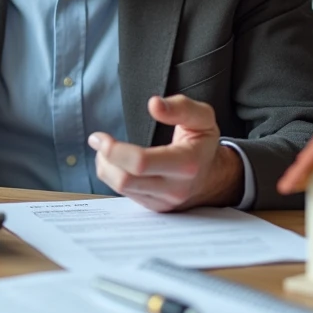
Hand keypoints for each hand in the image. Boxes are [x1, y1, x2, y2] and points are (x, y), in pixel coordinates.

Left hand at [88, 95, 243, 211]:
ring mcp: (163, 201)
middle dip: (105, 158)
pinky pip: (125, 194)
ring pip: (121, 189)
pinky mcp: (154, 207)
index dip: (114, 150)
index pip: (141, 163)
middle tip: (98, 140)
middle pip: (125, 180)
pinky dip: (113, 176)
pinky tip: (117, 163)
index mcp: (186, 163)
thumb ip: (180, 107)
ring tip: (107, 150)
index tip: (100, 136)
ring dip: (105, 167)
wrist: (214, 177)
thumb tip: (154, 104)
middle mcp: (174, 188)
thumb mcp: (202, 117)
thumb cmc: (203, 143)